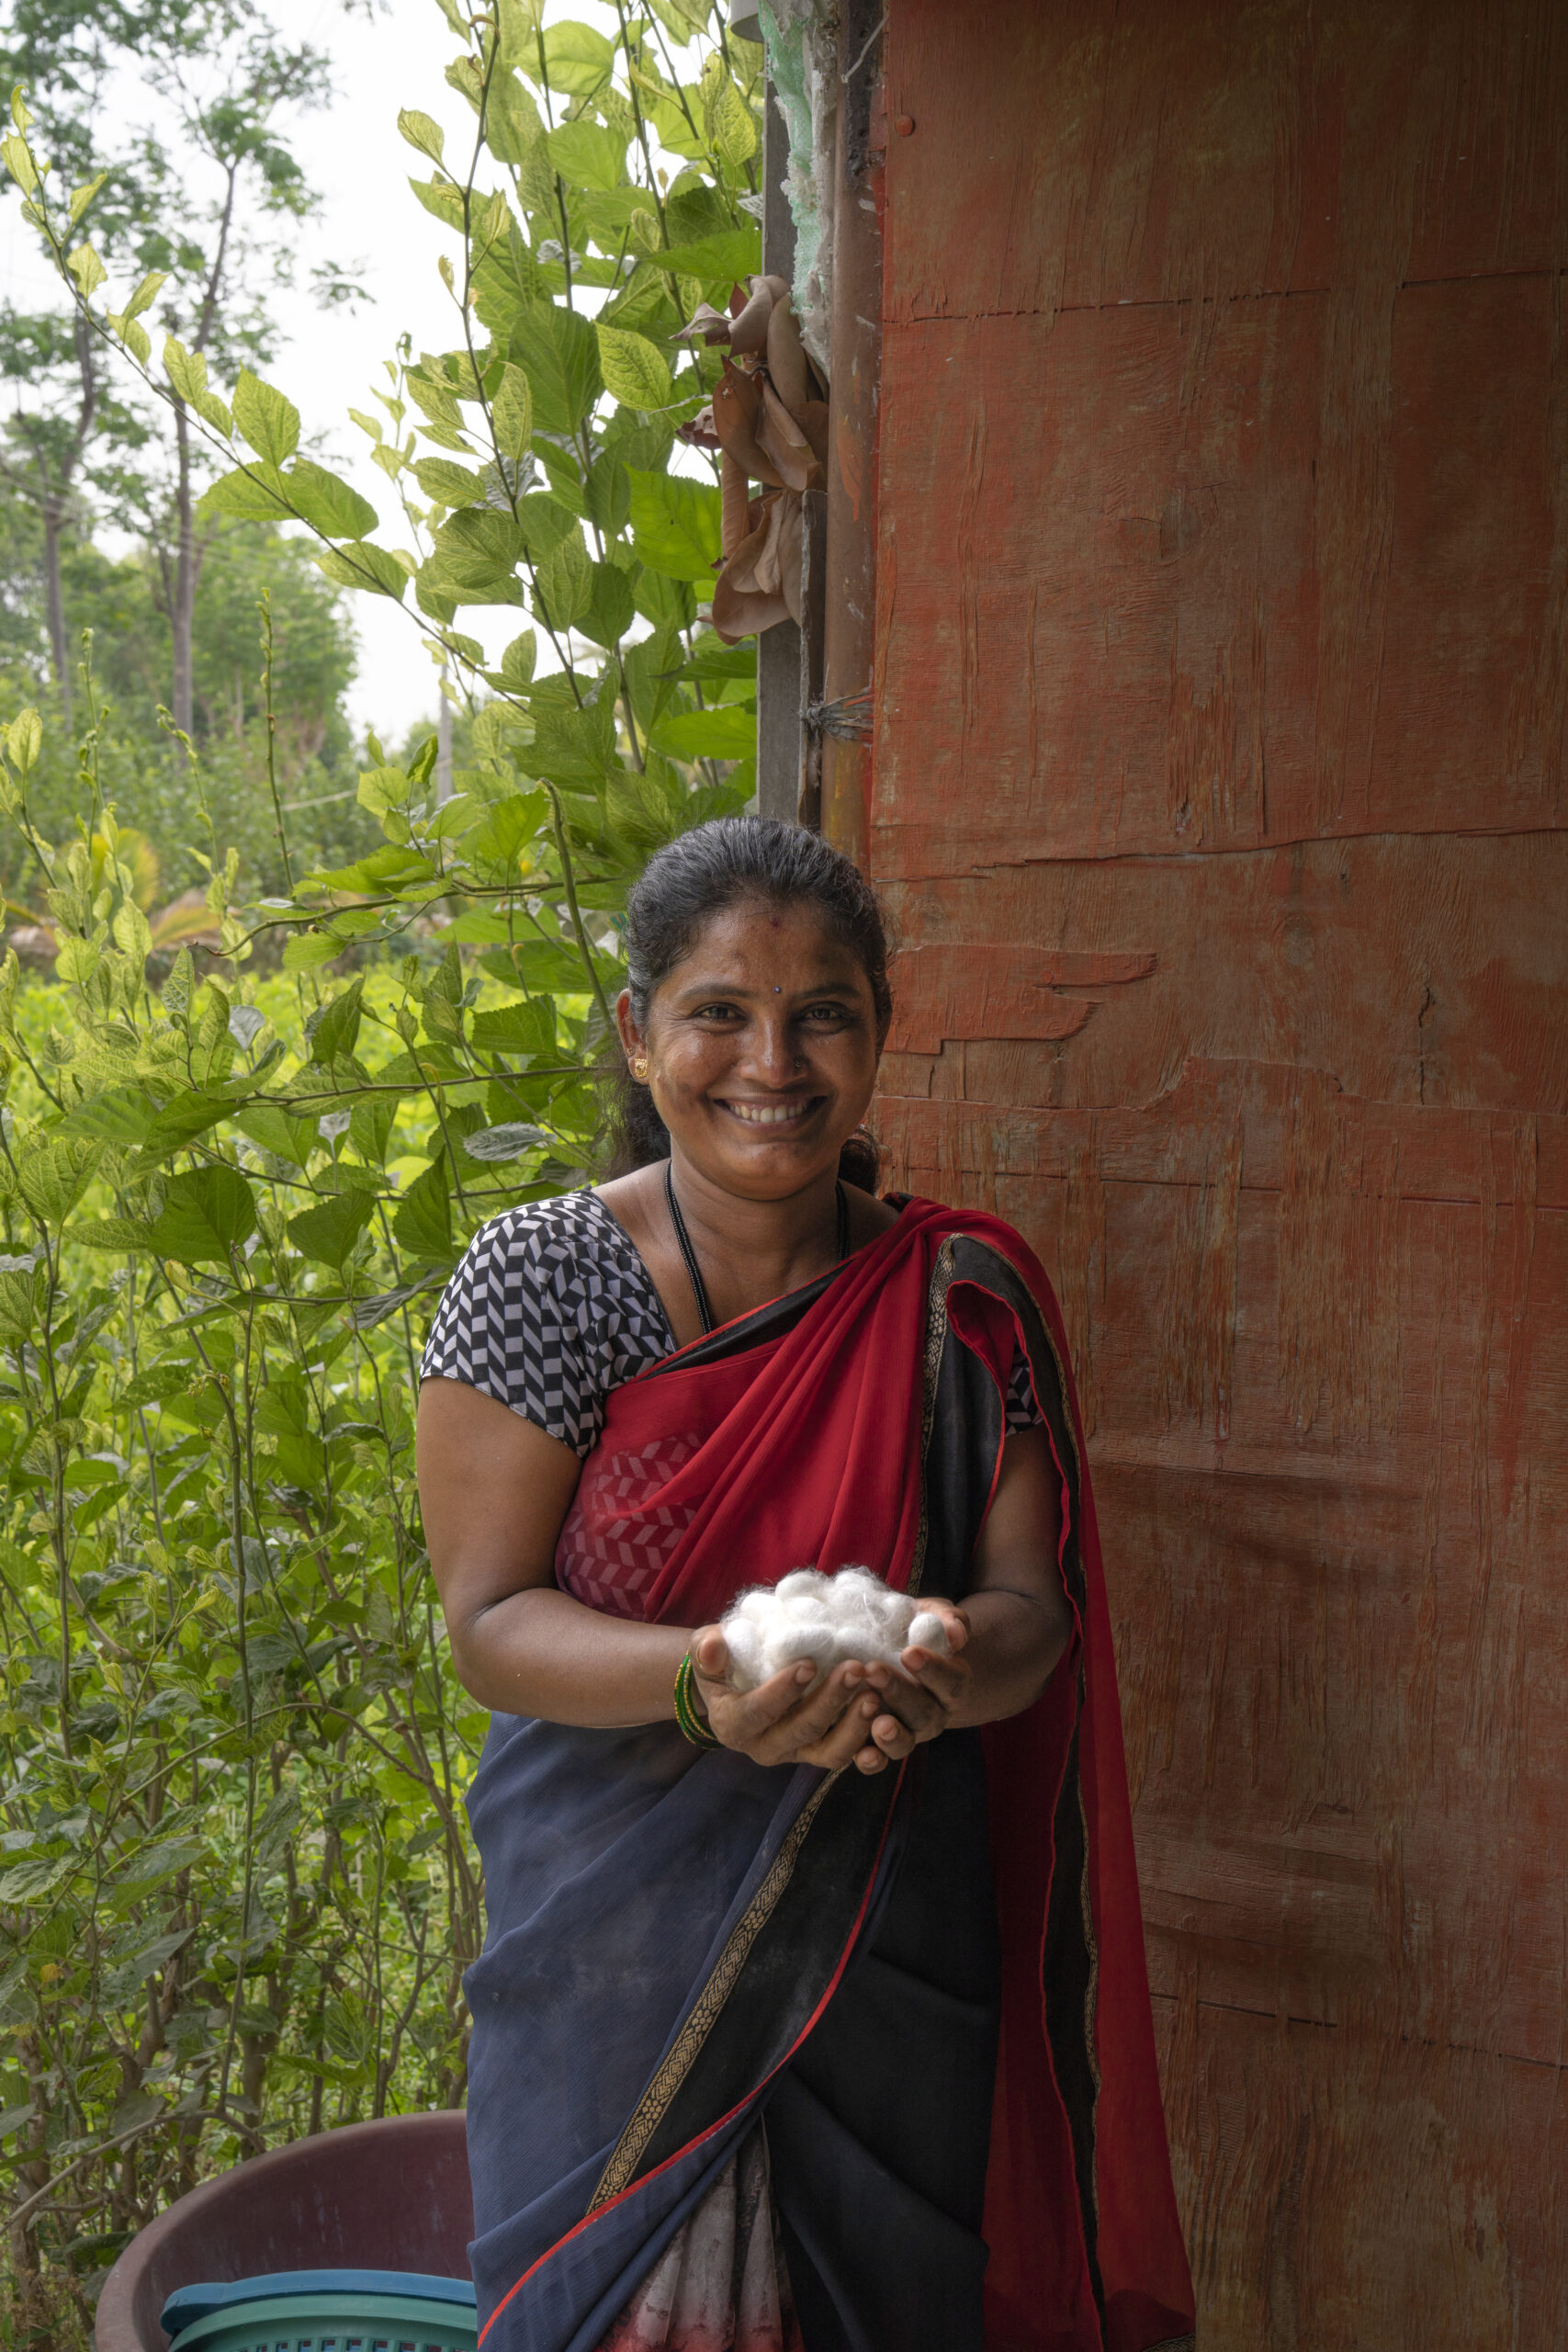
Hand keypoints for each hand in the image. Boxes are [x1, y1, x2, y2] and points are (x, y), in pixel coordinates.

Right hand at [687, 1602, 971, 1776]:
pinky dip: (870, 1743)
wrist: (739, 1683)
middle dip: (830, 1702)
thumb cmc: (725, 1661)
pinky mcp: (823, 1751)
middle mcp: (765, 1747)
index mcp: (734, 1724)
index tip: (809, 1663)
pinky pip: (849, 1756)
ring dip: (856, 1725)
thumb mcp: (707, 1649)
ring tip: (876, 1692)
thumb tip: (713, 1645)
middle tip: (857, 1669)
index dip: (782, 1692)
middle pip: (801, 1731)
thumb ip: (706, 1648)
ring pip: (830, 1752)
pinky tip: (889, 1718)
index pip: (757, 1713)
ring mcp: (798, 1753)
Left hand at [855, 1598, 972, 1766]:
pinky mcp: (878, 1745)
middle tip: (873, 1671)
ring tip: (877, 1722)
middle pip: (924, 1713)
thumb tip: (956, 1634)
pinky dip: (872, 1761)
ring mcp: (907, 1733)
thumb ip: (948, 1620)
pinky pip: (879, 1761)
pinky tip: (861, 1755)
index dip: (933, 1670)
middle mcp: (933, 1714)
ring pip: (905, 1742)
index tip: (909, 1652)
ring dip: (891, 1734)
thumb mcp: (931, 1616)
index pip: (951, 1682)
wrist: (890, 1651)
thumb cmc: (913, 1630)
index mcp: (952, 1684)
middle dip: (899, 1693)